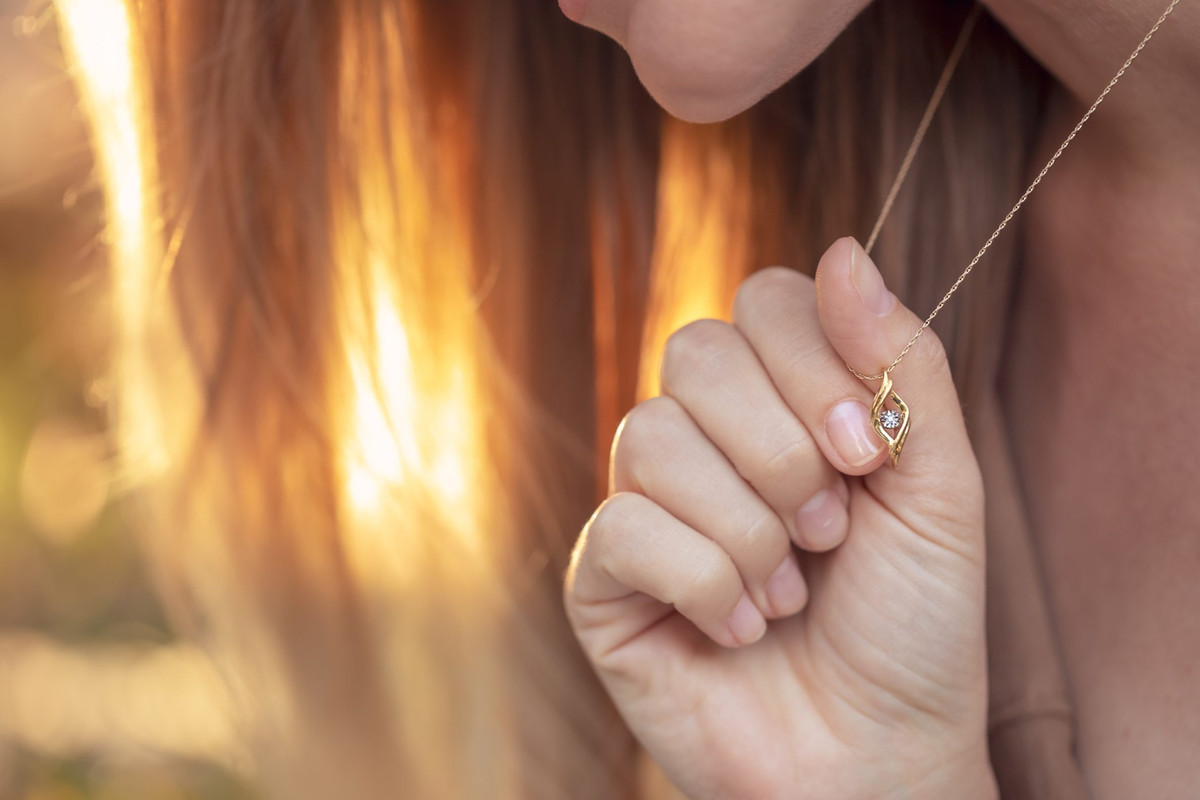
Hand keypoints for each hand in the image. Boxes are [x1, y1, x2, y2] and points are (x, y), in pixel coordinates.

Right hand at [563, 238, 996, 798]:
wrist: (876, 756)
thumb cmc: (913, 626)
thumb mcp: (939, 484)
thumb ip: (900, 362)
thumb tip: (841, 248)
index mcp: (783, 402)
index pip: (761, 301)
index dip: (811, 363)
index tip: (866, 453)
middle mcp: (706, 439)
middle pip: (694, 354)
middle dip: (781, 451)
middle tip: (830, 531)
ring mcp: (648, 503)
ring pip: (652, 436)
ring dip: (746, 529)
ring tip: (789, 588)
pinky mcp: (604, 577)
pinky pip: (625, 528)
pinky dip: (704, 584)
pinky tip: (739, 628)